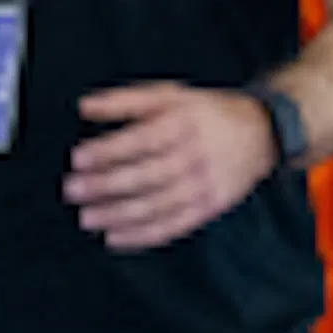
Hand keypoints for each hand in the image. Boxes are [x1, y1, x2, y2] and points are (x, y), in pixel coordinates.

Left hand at [66, 84, 276, 252]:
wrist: (259, 134)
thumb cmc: (205, 113)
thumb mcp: (169, 95)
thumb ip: (125, 101)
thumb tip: (84, 107)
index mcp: (182, 124)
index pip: (139, 140)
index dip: (106, 151)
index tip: (77, 159)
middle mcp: (193, 157)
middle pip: (144, 176)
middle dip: (104, 186)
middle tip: (72, 190)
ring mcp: (202, 187)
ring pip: (154, 206)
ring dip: (116, 215)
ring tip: (87, 218)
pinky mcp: (208, 209)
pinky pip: (171, 227)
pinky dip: (141, 236)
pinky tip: (114, 238)